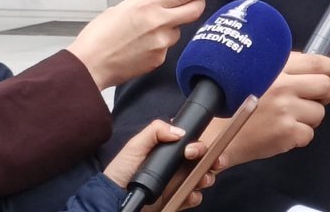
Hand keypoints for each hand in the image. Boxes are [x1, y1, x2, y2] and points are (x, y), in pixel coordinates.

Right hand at [67, 0, 215, 89]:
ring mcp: (162, 42)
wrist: (90, 64)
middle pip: (194, 11)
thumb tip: (161, 5)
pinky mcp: (160, 58)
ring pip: (177, 31)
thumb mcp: (122, 8)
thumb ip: (146, 5)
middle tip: (197, 3)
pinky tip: (140, 48)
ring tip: (144, 34)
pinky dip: (158, 46)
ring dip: (170, 29)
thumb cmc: (99, 36)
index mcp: (148, 4)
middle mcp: (159, 22)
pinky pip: (166, 48)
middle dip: (198, 5)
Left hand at [103, 119, 225, 210]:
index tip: (192, 151)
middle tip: (213, 164)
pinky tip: (190, 194)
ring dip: (208, 177)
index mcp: (169, 151)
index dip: (199, 145)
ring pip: (203, 178)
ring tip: (202, 180)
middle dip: (214, 160)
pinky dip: (196, 196)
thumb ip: (156, 131)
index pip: (192, 144)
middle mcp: (177, 166)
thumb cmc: (122, 170)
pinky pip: (194, 197)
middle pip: (204, 160)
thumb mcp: (136, 145)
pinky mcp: (176, 198)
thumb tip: (181, 132)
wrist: (115, 198)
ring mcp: (178, 183)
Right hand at [212, 52, 329, 166]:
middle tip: (317, 98)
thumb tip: (312, 64)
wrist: (215, 134)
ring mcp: (285, 110)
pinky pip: (309, 134)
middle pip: (326, 86)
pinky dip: (299, 136)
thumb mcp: (254, 74)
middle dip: (326, 94)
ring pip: (319, 112)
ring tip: (289, 118)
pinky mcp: (286, 132)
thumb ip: (283, 67)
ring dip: (309, 117)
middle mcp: (283, 86)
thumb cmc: (233, 105)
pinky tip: (282, 132)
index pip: (317, 62)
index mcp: (276, 68)